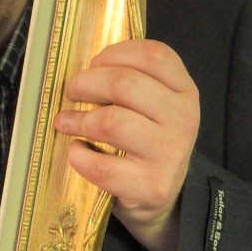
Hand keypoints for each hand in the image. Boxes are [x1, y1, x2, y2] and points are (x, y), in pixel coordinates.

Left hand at [54, 39, 199, 250]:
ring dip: (78, 120)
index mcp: (185, 92)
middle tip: (71, 92)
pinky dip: (78, 156)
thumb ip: (130, 82)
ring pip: (111, 122)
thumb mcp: (152, 106)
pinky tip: (76, 151)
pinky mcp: (150, 185)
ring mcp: (169, 154)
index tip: (93, 64)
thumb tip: (83, 71)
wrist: (160, 196)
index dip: (115, 53)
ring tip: (66, 122)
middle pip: (124, 83)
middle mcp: (183, 119)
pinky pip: (100, 165)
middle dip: (85, 83)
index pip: (154, 55)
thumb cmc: (145, 141)